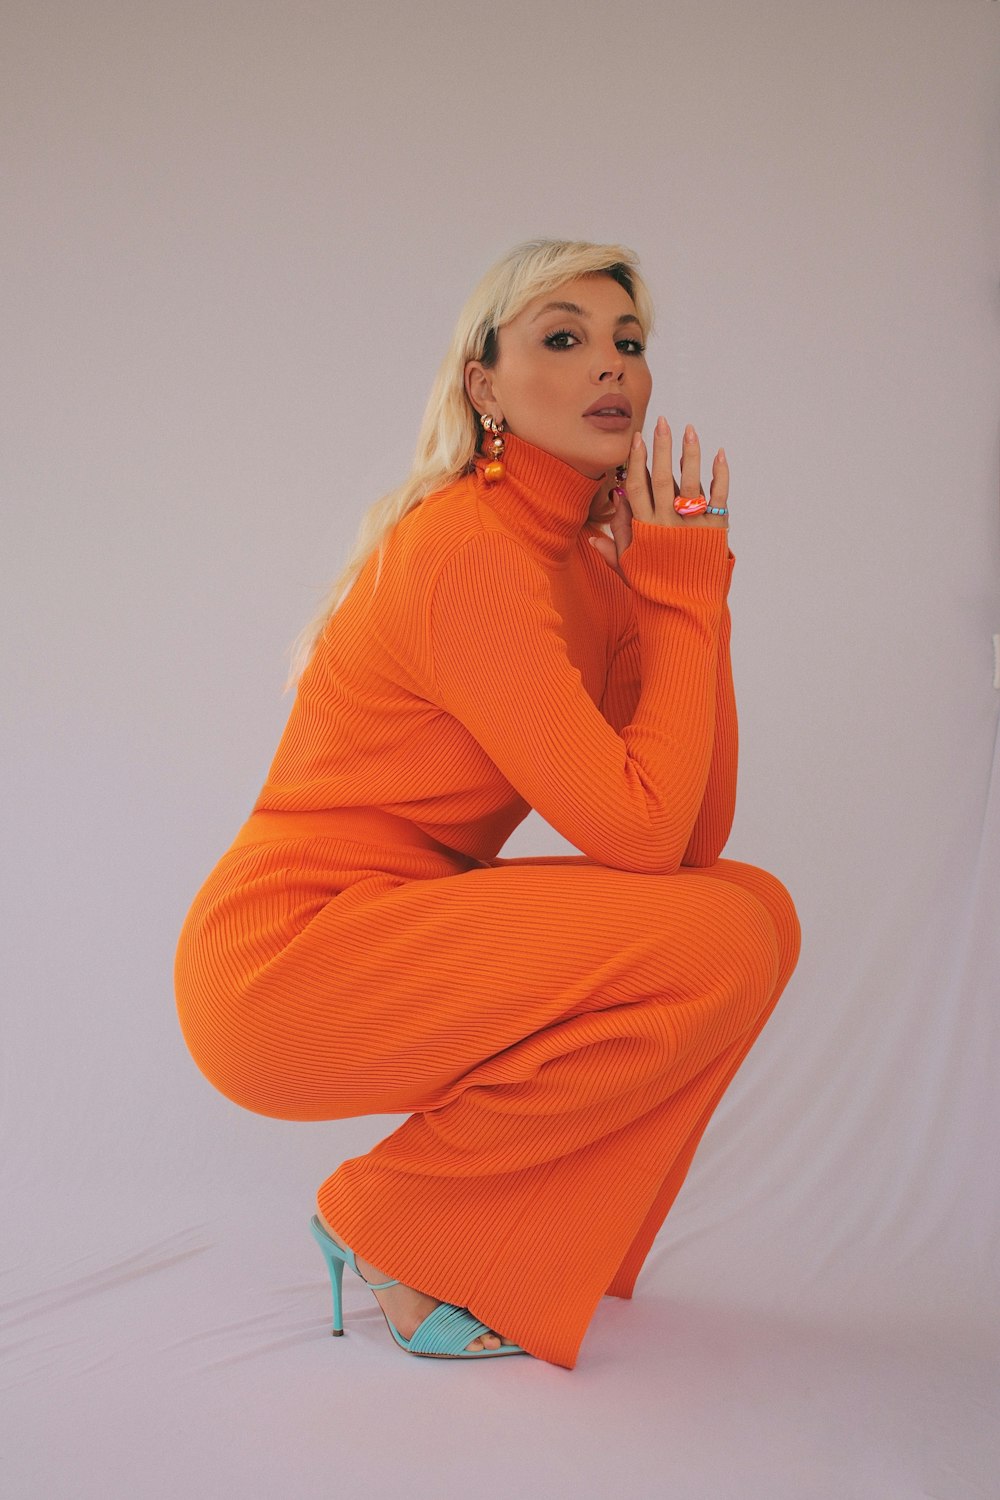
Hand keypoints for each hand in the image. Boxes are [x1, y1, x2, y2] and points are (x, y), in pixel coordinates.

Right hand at [589, 418, 728, 583]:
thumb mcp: (628, 568)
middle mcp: (668, 523)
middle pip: (663, 478)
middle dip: (661, 448)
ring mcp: (693, 525)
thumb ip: (613, 545)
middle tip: (661, 421)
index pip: (638, 487)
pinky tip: (719, 453)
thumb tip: (591, 534)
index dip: (637, 462)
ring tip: (689, 429)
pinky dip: (720, 474)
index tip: (636, 440)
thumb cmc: (654, 589)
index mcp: (645, 529)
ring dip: (690, 453)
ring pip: (690, 482)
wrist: (684, 610)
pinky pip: (719, 496)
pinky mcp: (715, 530)